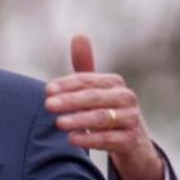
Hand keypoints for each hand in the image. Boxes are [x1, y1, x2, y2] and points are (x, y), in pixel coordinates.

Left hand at [45, 34, 164, 179]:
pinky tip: (72, 139)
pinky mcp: (131, 140)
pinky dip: (90, 138)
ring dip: (78, 120)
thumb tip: (78, 35)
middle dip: (70, 101)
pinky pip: (109, 139)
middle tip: (48, 105)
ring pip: (102, 118)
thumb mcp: (96, 90)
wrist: (133, 144)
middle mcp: (126, 98)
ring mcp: (131, 119)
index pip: (87, 80)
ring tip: (58, 123)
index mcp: (114, 83)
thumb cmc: (107, 111)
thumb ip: (84, 67)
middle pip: (94, 97)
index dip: (66, 85)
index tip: (47, 91)